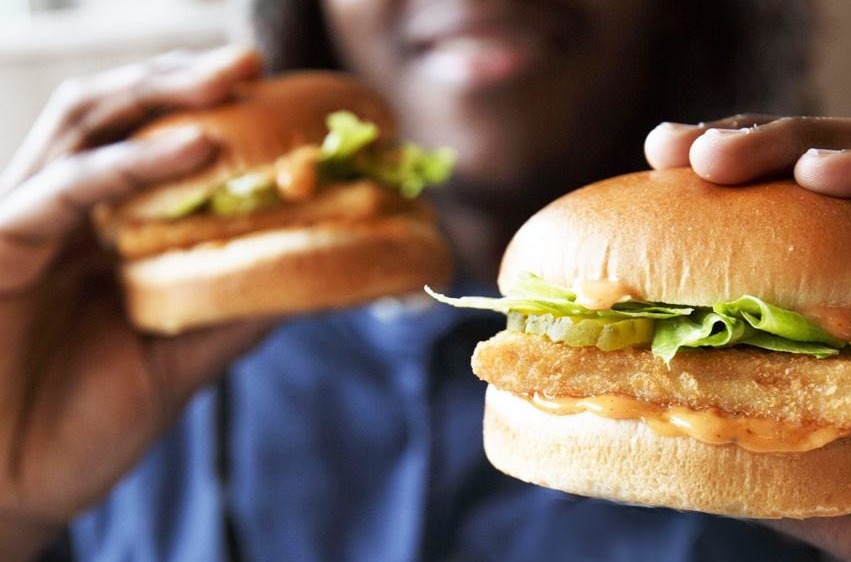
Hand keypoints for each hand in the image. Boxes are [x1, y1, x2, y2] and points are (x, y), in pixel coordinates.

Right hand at [0, 46, 268, 560]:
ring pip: (84, 127)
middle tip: (252, 62)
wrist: (10, 492)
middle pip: (118, 115)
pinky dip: (128, 163)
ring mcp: (27, 222)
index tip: (283, 103)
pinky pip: (59, 189)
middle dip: (183, 80)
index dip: (212, 115)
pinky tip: (193, 149)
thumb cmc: (82, 426)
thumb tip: (319, 272)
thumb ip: (234, 309)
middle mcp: (64, 213)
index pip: (154, 147)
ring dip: (158, 94)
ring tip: (232, 79)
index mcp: (104, 231)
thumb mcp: (180, 359)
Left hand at [645, 116, 850, 561]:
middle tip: (677, 147)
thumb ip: (762, 433)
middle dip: (756, 145)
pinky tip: (817, 170)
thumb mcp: (826, 467)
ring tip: (721, 155)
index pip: (810, 211)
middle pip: (847, 169)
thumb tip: (662, 416)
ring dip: (803, 142)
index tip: (662, 163)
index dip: (739, 181)